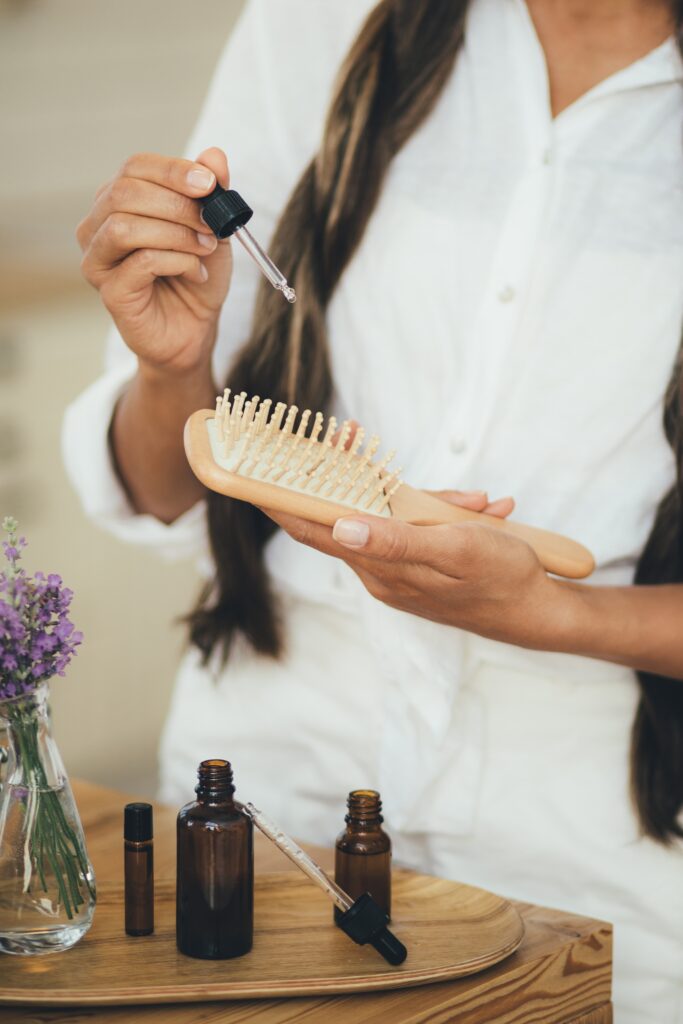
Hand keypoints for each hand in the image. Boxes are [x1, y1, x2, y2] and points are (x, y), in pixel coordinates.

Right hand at [77, 147, 231, 375]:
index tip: (210, 184)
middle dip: (177, 205)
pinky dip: (177, 262)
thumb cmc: (196, 276)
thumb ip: (212, 193)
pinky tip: (196, 273)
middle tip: (211, 224)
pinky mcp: (109, 291)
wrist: (195, 330)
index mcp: (118, 202)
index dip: (173, 171)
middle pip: (124, 193)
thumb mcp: (213, 229)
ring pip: (126, 227)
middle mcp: (98, 227)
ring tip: (205, 249)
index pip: (134, 168)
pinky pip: (140, 262)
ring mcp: (98, 260)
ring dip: (176, 234)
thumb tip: (214, 155)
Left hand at [262, 490, 572, 649]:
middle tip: (347, 435)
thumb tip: (343, 526)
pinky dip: (443, 510)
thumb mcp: (455, 549)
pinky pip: (416, 526)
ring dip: (423, 496)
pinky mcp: (419, 564)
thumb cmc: (501, 578)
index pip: (312, 528)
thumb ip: (398, 540)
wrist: (538, 613)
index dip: (279, 498)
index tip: (250, 469)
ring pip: (389, 515)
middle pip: (344, 512)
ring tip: (474, 498)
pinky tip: (485, 509)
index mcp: (379, 567)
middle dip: (347, 472)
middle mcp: (379, 570)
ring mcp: (399, 568)